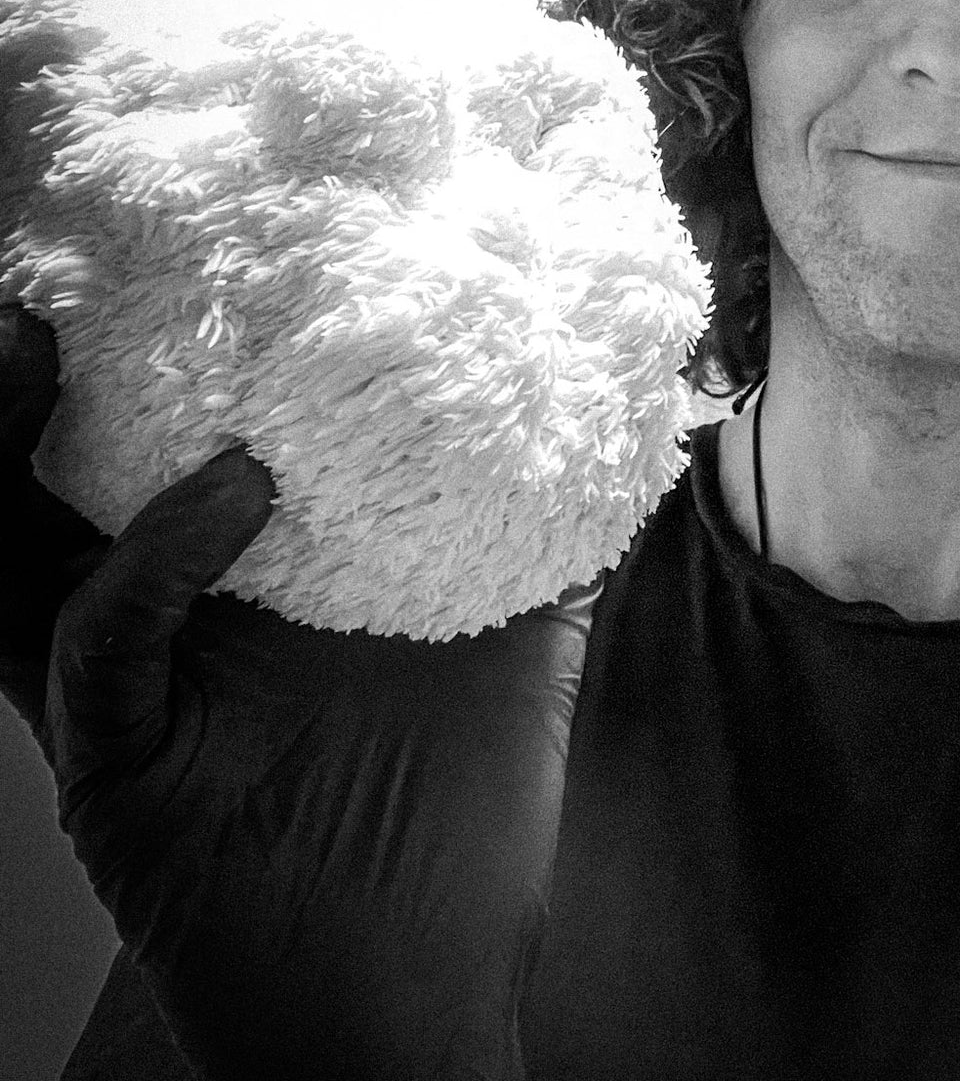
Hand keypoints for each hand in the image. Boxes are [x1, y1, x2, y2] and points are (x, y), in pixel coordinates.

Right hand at [0, 303, 597, 1080]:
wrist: (411, 1002)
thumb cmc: (457, 828)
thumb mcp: (512, 648)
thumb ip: (543, 539)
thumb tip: (614, 421)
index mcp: (230, 585)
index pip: (157, 444)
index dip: (149, 351)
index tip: (182, 241)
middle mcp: (158, 628)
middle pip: (57, 482)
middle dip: (36, 381)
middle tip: (54, 272)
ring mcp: (129, 699)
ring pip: (17, 553)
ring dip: (13, 440)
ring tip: (29, 337)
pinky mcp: (116, 776)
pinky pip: (98, 648)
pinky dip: (150, 559)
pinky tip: (228, 492)